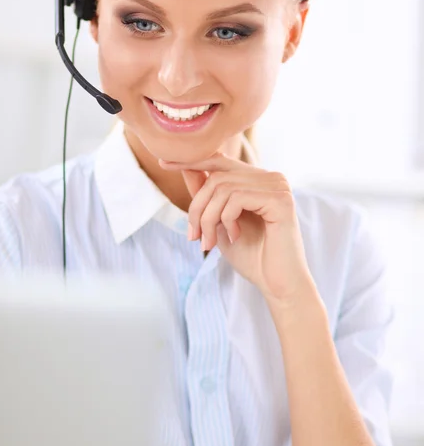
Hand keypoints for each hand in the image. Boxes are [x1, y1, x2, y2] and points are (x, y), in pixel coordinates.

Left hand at [158, 152, 315, 304]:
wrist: (276, 284)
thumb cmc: (252, 257)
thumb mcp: (219, 223)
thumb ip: (207, 196)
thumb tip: (185, 168)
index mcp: (257, 180)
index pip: (219, 161)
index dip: (191, 161)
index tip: (164, 163)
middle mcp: (270, 177)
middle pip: (216, 177)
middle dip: (197, 208)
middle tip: (194, 236)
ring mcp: (278, 186)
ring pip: (223, 188)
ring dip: (208, 219)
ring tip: (210, 242)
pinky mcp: (281, 199)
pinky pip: (237, 198)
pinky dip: (227, 220)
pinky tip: (235, 237)